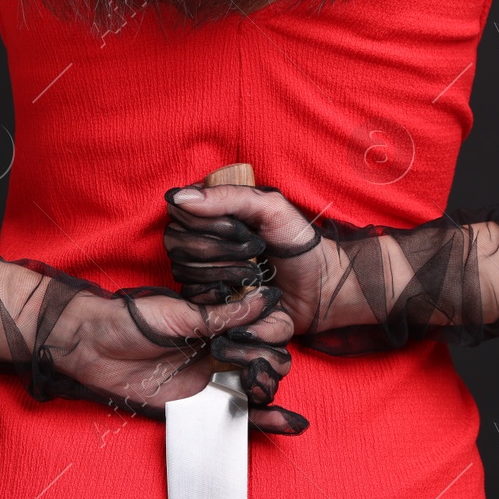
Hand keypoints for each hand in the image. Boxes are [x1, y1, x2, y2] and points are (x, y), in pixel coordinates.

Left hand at [48, 282, 308, 434]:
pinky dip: (265, 422)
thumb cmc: (131, 320)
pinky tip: (289, 423)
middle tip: (249, 367)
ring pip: (258, 390)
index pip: (265, 331)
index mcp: (220, 325)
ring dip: (269, 390)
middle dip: (269, 365)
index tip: (255, 337)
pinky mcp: (199, 406)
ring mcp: (212, 381)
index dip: (271, 335)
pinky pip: (237, 417)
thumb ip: (225, 315)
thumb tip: (266, 300)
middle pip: (268, 363)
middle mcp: (221, 352)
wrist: (92, 345)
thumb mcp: (181, 314)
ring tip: (258, 387)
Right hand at [164, 180, 354, 339]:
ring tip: (255, 273)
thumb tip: (179, 197)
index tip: (242, 230)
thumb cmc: (298, 243)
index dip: (207, 225)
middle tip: (254, 251)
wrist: (321, 288)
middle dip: (219, 250)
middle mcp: (202, 240)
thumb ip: (227, 197)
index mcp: (213, 213)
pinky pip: (194, 298)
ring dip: (224, 272)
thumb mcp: (270, 208)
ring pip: (183, 271)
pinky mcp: (211, 300)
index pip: (179, 215)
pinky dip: (219, 295)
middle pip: (177, 245)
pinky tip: (243, 293)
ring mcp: (204, 271)